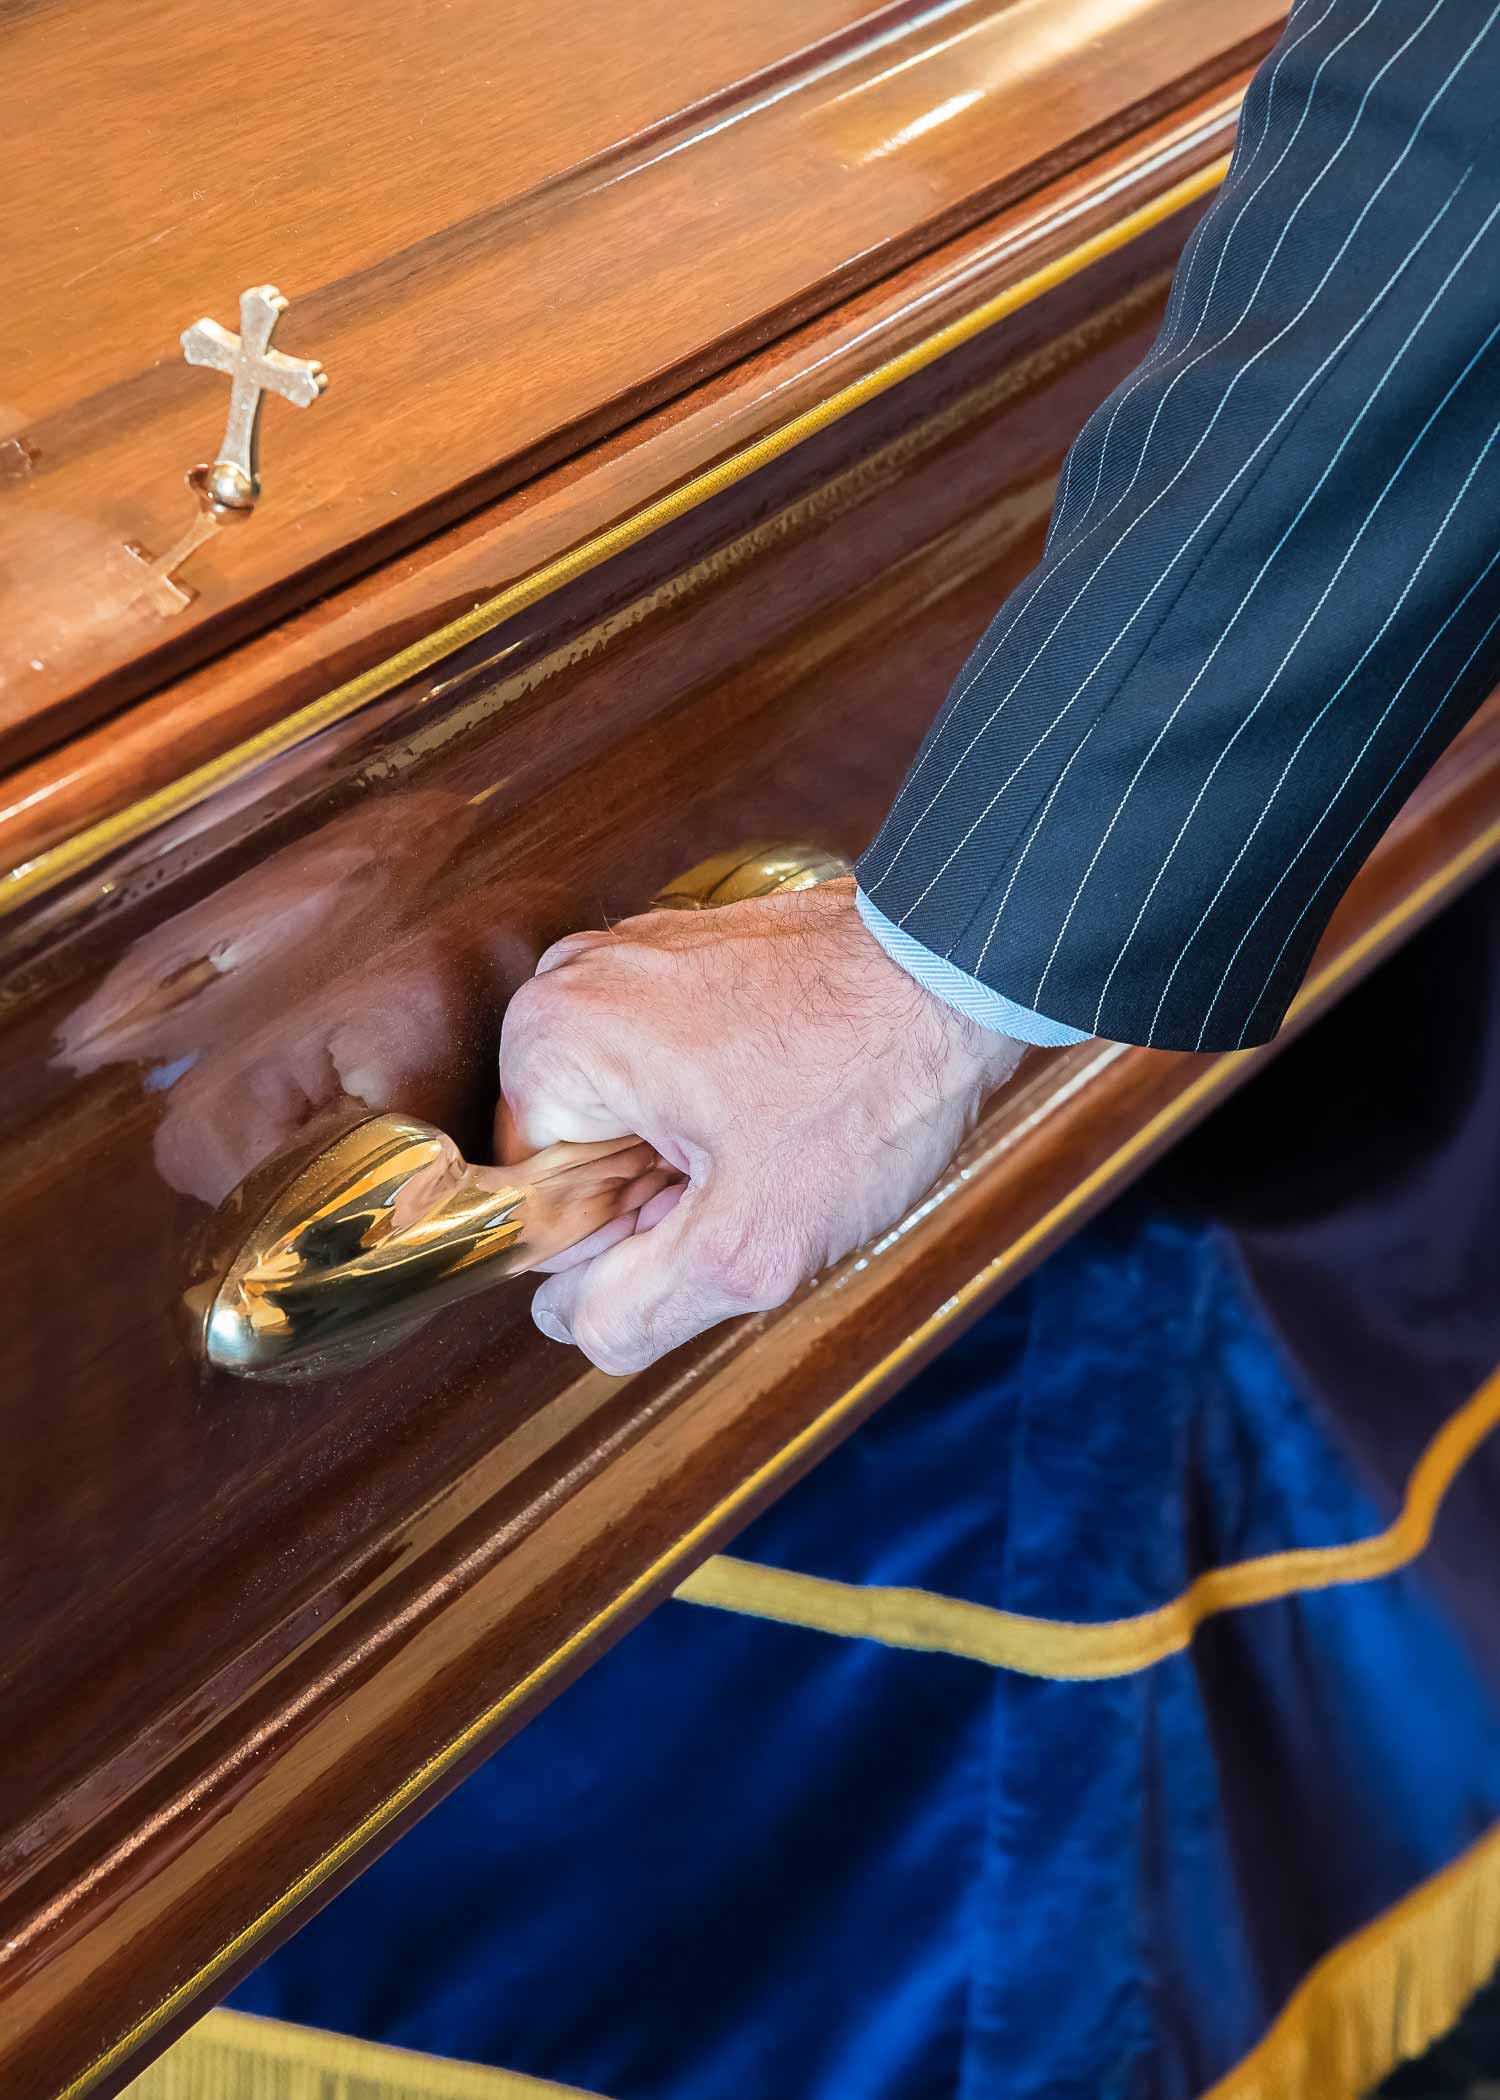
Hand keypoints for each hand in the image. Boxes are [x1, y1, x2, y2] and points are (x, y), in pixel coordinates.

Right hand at [496, 876, 1023, 1373]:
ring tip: (774, 1137)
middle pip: (578, 1162)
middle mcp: (570, 984)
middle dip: (659, 1199)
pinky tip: (785, 1105)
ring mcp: (631, 963)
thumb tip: (571, 1320)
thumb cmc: (869, 1085)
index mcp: (551, 1041)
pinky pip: (669, 1075)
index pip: (531, 1207)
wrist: (965, 974)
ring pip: (630, 1124)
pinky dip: (720, 1108)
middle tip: (751, 1178)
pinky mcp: (686, 960)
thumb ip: (632, 1311)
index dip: (619, 1243)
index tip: (700, 1210)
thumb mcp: (747, 1246)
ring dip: (693, 1159)